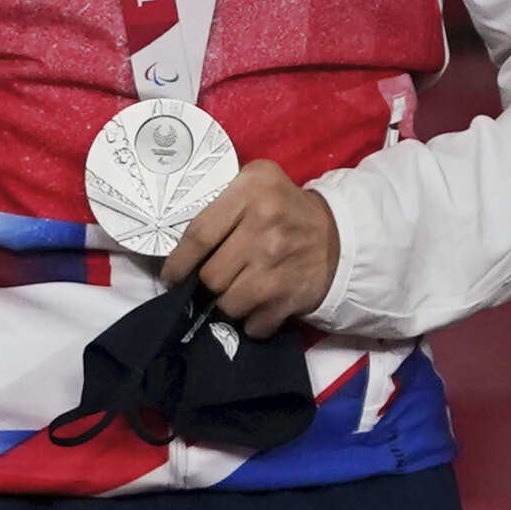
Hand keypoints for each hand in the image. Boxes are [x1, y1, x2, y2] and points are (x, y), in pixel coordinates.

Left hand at [164, 160, 340, 338]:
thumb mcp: (256, 184)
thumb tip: (179, 247)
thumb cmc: (285, 210)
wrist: (338, 237)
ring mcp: (278, 265)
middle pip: (210, 276)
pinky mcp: (290, 297)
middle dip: (208, 284)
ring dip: (229, 304)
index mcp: (252, 191)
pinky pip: (253, 325)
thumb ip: (220, 202)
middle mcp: (265, 227)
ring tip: (240, 291)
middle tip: (216, 279)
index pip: (199, 235)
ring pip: (228, 304)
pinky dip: (252, 321)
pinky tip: (261, 305)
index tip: (171, 277)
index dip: (179, 262)